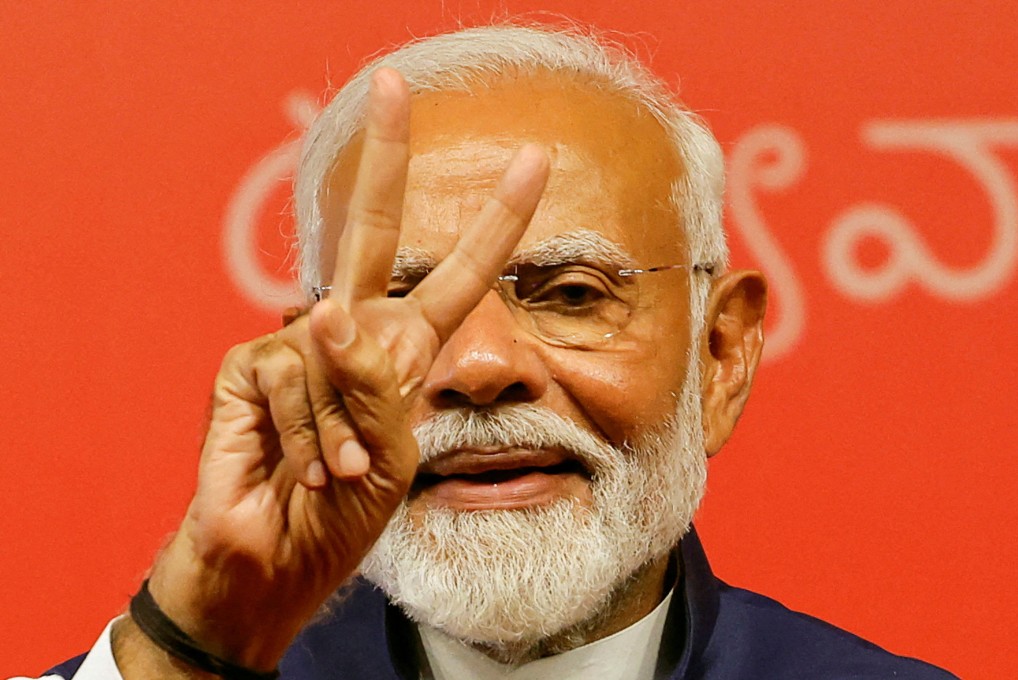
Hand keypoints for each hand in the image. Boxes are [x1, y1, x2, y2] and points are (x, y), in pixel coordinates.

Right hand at [121, 68, 549, 673]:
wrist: (281, 566)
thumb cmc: (346, 517)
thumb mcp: (395, 457)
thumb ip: (376, 386)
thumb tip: (328, 308)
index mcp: (406, 352)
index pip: (460, 275)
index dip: (497, 222)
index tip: (535, 162)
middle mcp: (353, 335)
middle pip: (369, 234)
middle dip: (384, 157)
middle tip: (392, 80)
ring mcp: (297, 345)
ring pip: (334, 351)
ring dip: (343, 432)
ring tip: (333, 475)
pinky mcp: (247, 365)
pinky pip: (289, 376)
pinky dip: (304, 433)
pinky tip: (293, 465)